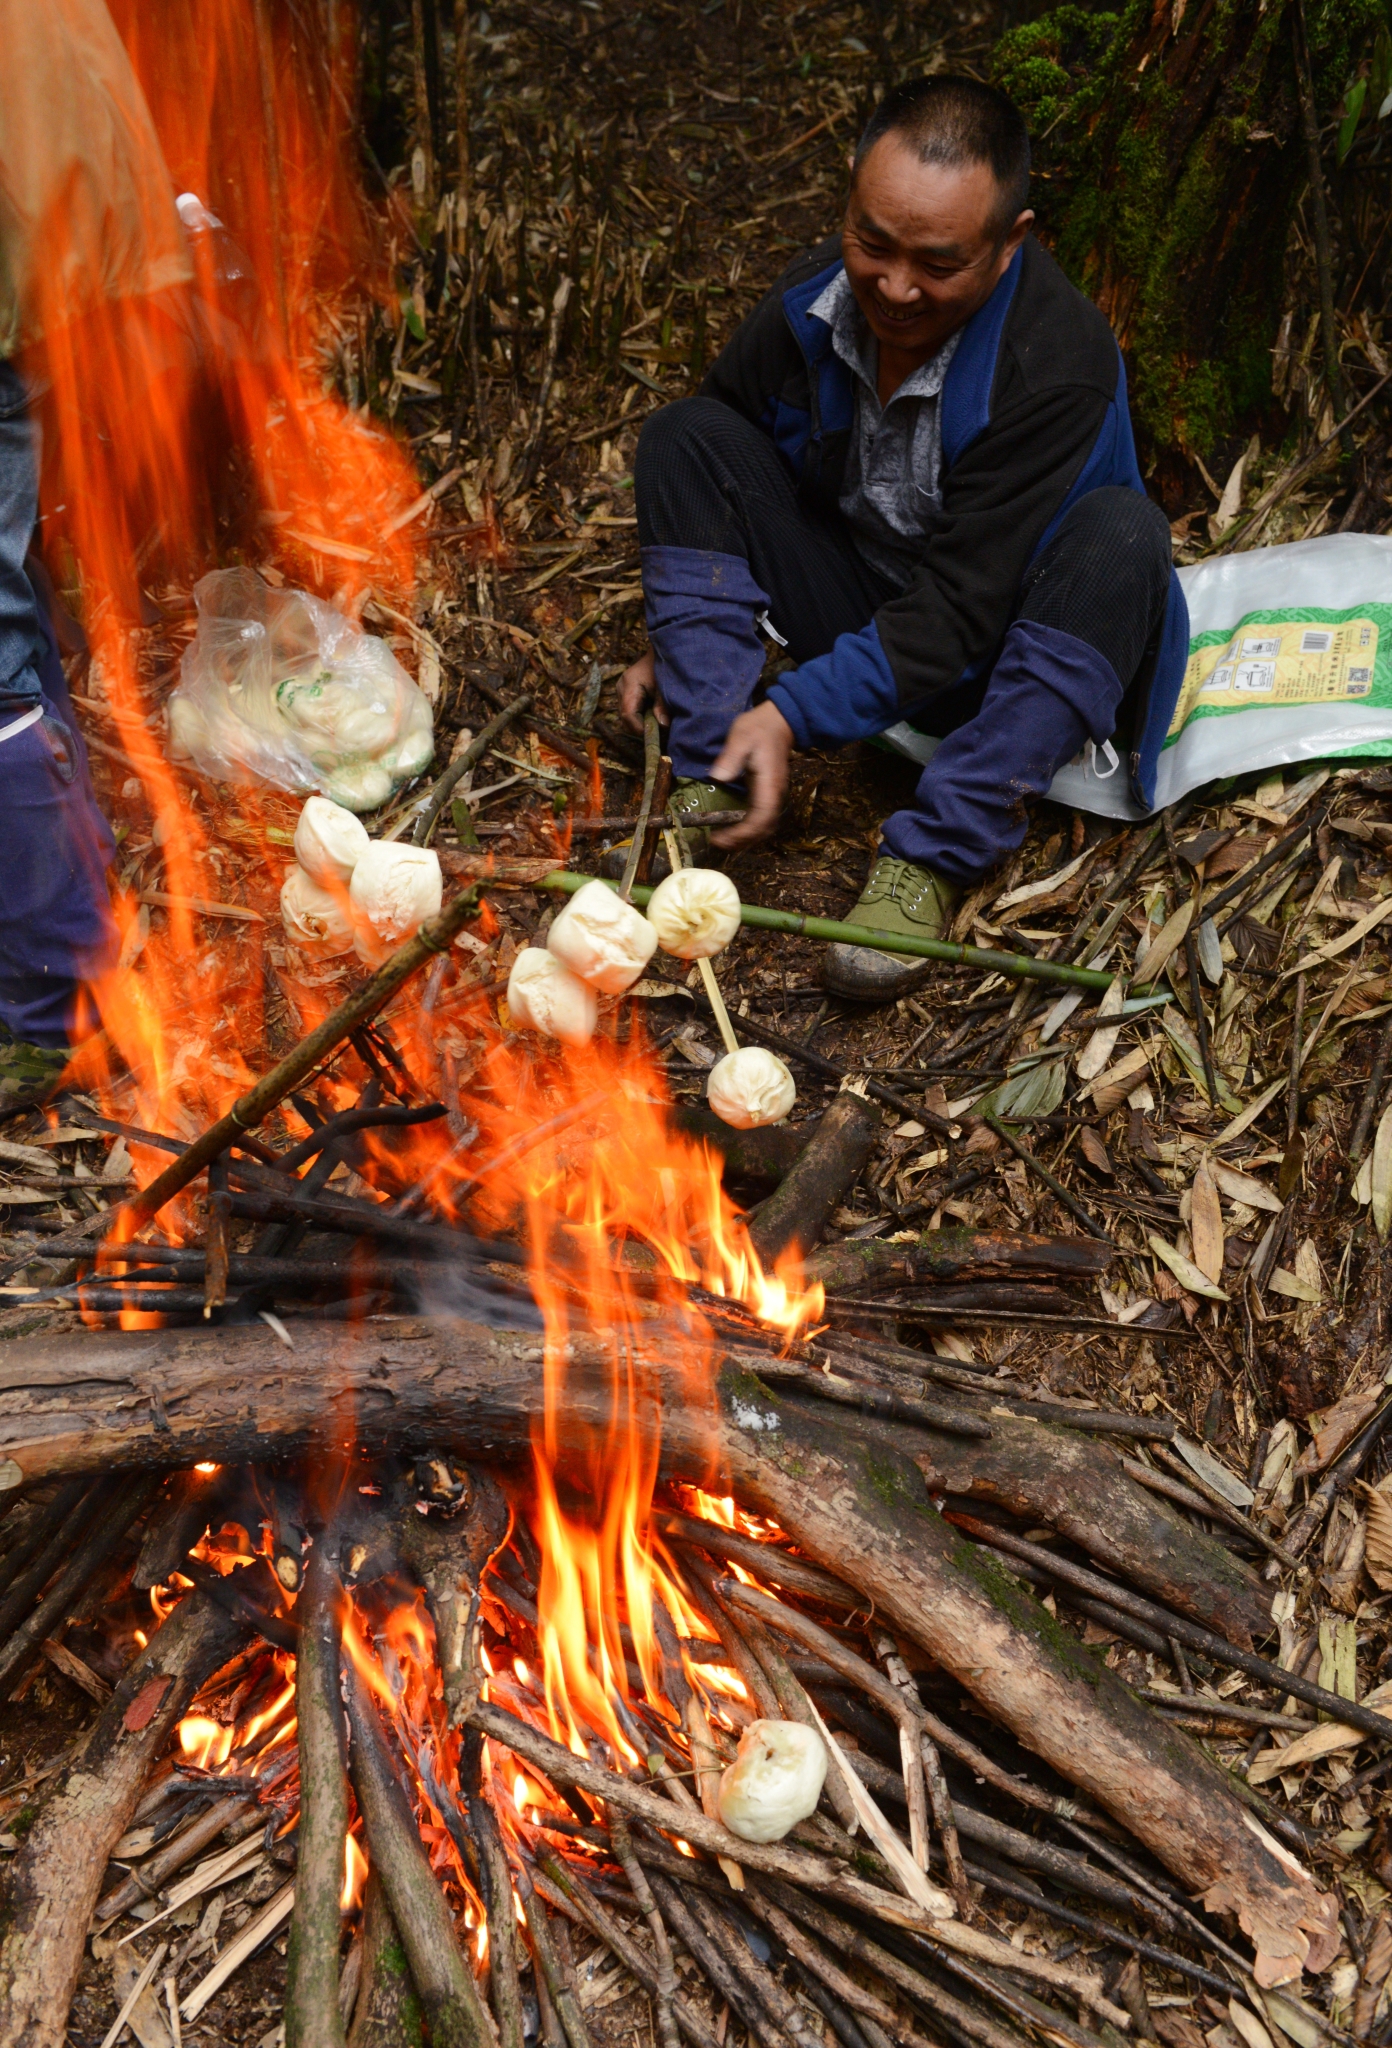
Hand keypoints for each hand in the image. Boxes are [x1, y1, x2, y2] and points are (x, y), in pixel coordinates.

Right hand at [620, 647, 667, 731]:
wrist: (662, 650)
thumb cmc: (663, 666)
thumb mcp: (665, 686)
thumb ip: (663, 706)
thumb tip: (663, 726)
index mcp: (629, 685)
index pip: (627, 714)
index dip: (639, 728)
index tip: (654, 735)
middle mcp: (621, 688)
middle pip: (625, 718)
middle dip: (641, 727)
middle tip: (659, 731)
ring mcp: (622, 690)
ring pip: (628, 716)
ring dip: (642, 722)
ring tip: (658, 722)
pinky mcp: (626, 692)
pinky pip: (631, 710)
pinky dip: (642, 716)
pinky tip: (654, 714)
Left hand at [710, 700, 792, 847]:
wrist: (779, 722)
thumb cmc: (759, 728)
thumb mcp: (742, 736)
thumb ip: (731, 757)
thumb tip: (719, 777)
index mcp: (769, 785)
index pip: (761, 818)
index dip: (743, 833)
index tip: (722, 837)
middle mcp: (774, 795)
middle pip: (764, 829)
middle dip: (742, 841)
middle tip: (717, 843)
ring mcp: (773, 795)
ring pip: (764, 827)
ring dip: (745, 838)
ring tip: (722, 841)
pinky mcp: (768, 794)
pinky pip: (761, 819)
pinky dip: (748, 829)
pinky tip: (732, 829)